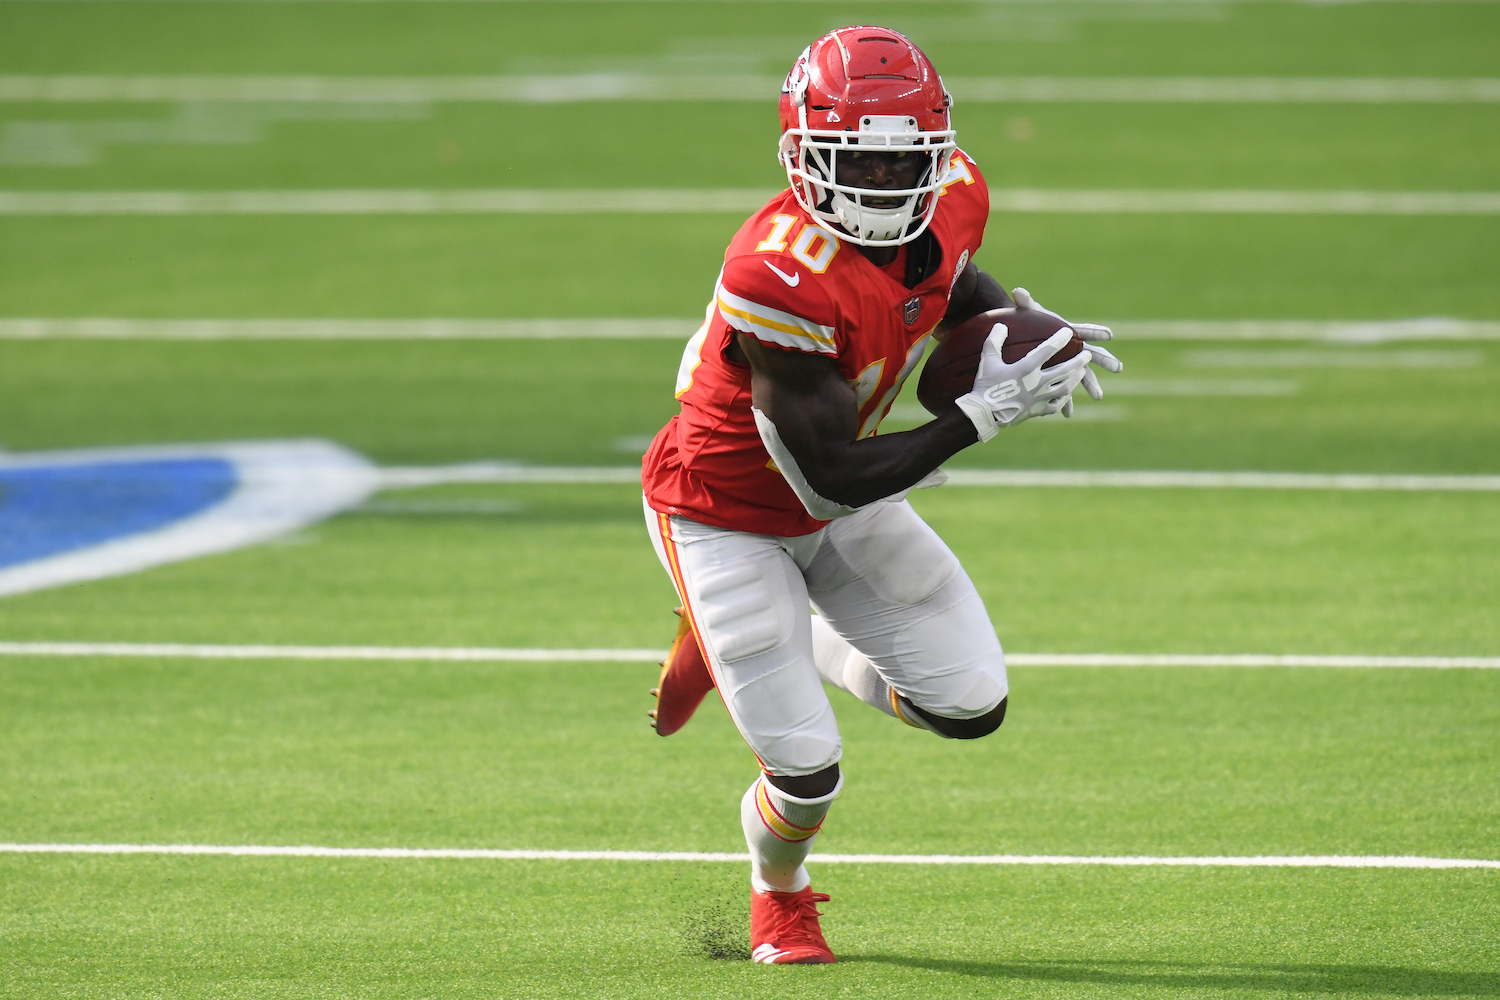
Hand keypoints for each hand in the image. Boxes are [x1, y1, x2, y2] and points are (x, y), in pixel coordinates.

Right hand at [955, 322, 1092, 440]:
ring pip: (1065, 388)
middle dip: (1078, 361)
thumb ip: (995, 340)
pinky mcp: (1037, 410)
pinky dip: (1064, 398)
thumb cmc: (985, 385)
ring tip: (1081, 372)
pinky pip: (1056, 405)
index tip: (1069, 332)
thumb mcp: (987, 360)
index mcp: (1026, 369)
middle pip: (1065, 370)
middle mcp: (1037, 383)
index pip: (1048, 350)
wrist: (983, 415)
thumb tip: (1001, 325)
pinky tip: (1066, 394)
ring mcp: (1039, 398)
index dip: (1060, 339)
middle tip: (1087, 354)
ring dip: (1075, 378)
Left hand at [1012, 286, 1122, 416]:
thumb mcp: (1028, 314)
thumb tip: (1018, 290)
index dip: (1096, 332)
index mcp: (1069, 332)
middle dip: (1106, 361)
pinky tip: (1066, 413)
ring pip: (1083, 376)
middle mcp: (1073, 349)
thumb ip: (1025, 303)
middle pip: (1093, 354)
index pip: (1085, 331)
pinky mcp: (1060, 376)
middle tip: (1118, 367)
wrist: (1021, 338)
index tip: (1109, 335)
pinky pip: (1064, 390)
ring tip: (1098, 396)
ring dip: (1091, 385)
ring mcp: (1069, 364)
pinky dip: (1065, 401)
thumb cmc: (1029, 324)